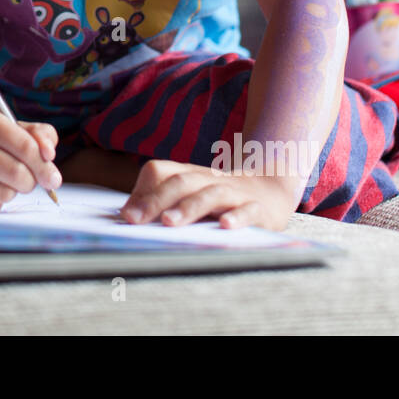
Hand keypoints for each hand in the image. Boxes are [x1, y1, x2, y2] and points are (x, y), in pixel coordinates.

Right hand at [0, 111, 60, 212]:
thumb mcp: (8, 129)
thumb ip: (38, 135)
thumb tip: (49, 154)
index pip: (25, 146)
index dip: (44, 165)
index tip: (53, 178)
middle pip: (17, 173)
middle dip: (30, 182)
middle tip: (28, 181)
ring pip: (5, 193)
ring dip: (11, 192)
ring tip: (1, 181)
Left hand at [120, 160, 297, 231]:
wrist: (272, 190)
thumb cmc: (220, 198)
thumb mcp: (190, 194)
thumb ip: (159, 200)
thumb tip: (126, 215)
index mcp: (189, 176)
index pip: (160, 172)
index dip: (143, 192)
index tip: (126, 216)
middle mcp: (209, 180)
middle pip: (182, 182)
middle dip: (157, 200)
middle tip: (137, 220)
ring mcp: (235, 193)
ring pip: (210, 195)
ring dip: (189, 208)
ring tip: (170, 222)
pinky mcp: (259, 209)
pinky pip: (248, 211)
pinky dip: (237, 217)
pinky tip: (225, 226)